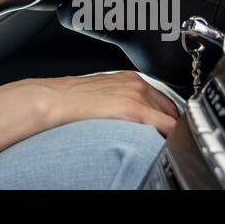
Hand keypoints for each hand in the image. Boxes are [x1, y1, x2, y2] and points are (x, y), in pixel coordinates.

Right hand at [0, 71, 178, 156]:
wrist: (53, 100)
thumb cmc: (70, 101)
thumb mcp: (102, 96)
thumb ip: (121, 102)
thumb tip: (131, 120)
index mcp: (129, 79)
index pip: (162, 100)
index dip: (167, 117)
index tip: (166, 130)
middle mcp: (136, 83)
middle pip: (170, 108)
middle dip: (170, 124)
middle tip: (165, 140)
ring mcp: (136, 94)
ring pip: (171, 117)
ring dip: (169, 130)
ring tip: (161, 144)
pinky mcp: (133, 108)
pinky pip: (166, 125)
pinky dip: (171, 135)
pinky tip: (165, 144)